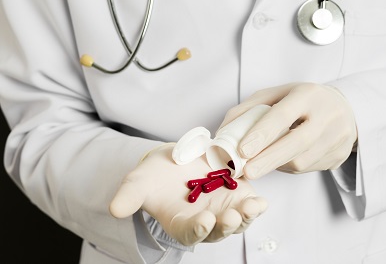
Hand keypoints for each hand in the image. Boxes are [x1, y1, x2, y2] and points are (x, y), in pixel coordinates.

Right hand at [109, 144, 266, 245]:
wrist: (176, 160)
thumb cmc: (155, 175)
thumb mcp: (139, 182)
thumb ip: (130, 196)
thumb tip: (114, 209)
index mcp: (181, 223)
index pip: (189, 234)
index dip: (196, 230)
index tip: (202, 222)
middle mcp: (205, 221)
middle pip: (218, 231)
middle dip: (226, 226)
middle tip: (231, 217)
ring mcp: (222, 209)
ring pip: (238, 221)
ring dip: (247, 217)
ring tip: (253, 206)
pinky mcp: (236, 194)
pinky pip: (248, 203)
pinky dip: (256, 204)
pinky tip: (261, 200)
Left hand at [219, 83, 357, 178]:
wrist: (345, 109)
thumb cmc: (301, 101)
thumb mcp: (276, 95)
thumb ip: (249, 109)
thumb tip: (223, 132)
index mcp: (307, 95)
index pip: (283, 115)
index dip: (262, 134)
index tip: (243, 151)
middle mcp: (327, 115)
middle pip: (297, 142)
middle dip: (268, 159)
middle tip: (247, 172)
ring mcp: (337, 137)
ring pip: (303, 161)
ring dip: (276, 165)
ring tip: (262, 163)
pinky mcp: (340, 155)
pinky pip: (308, 168)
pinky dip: (288, 167)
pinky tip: (282, 160)